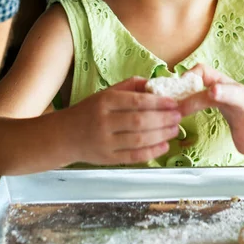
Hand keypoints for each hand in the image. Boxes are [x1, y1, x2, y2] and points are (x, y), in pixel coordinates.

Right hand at [66, 76, 181, 165]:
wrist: (65, 135)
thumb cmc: (90, 111)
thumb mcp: (106, 93)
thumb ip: (130, 86)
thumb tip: (155, 84)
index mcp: (105, 101)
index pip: (136, 101)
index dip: (158, 103)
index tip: (173, 103)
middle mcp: (104, 122)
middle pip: (140, 122)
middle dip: (163, 119)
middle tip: (178, 116)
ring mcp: (106, 142)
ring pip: (139, 140)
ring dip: (161, 135)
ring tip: (174, 129)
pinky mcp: (108, 159)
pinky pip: (134, 157)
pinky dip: (152, 152)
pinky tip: (164, 146)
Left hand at [177, 64, 243, 156]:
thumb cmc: (234, 105)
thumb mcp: (217, 92)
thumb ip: (197, 90)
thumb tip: (176, 89)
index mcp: (227, 88)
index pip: (209, 77)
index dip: (194, 80)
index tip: (179, 85)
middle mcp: (242, 101)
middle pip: (235, 94)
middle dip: (224, 92)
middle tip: (213, 91)